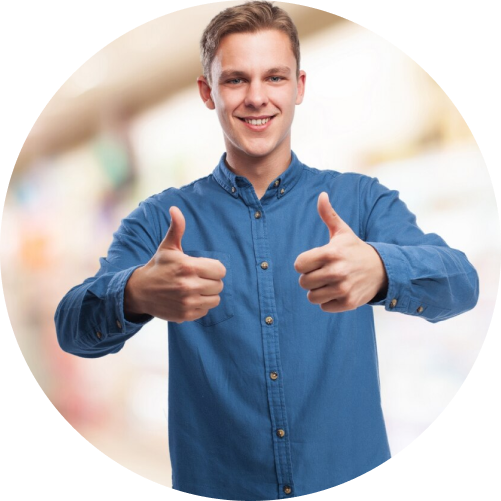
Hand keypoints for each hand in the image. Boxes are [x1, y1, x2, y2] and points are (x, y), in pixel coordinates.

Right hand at [124, 206, 225, 322]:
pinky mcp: (186, 315)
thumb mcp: (168, 247)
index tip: (204, 268)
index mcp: (187, 266)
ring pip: (215, 299)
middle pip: (219, 285)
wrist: (140, 292)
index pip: (220, 270)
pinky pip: (206, 310)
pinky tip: (189, 299)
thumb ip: (176, 228)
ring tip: (196, 289)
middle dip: (211, 281)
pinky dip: (201, 306)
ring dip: (208, 294)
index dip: (214, 268)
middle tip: (198, 278)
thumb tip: (175, 209)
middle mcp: (189, 285)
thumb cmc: (158, 266)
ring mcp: (187, 302)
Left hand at [294, 192, 386, 312]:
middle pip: (304, 282)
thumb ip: (329, 215)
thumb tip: (321, 195)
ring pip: (312, 297)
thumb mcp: (343, 232)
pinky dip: (329, 301)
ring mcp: (343, 288)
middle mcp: (337, 271)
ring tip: (330, 283)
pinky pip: (324, 306)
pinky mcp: (348, 303)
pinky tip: (338, 291)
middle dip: (310, 278)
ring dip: (318, 291)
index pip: (299, 265)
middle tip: (323, 272)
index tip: (314, 261)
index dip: (304, 263)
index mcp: (331, 253)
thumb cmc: (355, 249)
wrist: (383, 270)